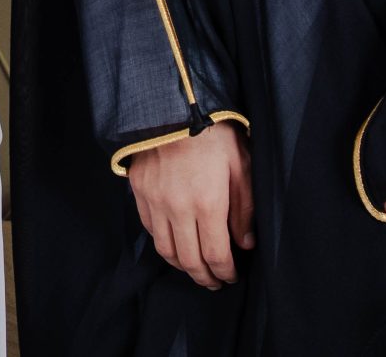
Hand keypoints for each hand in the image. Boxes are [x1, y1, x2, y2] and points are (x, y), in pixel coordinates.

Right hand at [124, 121, 252, 288]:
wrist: (174, 104)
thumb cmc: (214, 133)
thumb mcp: (242, 166)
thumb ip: (245, 208)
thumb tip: (245, 243)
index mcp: (207, 202)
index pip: (216, 254)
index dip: (225, 272)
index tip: (231, 276)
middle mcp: (177, 207)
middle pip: (189, 260)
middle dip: (204, 277)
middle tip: (214, 281)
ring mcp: (154, 200)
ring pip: (166, 249)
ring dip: (182, 265)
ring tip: (195, 268)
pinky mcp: (139, 190)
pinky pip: (150, 228)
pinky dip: (163, 243)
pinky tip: (176, 243)